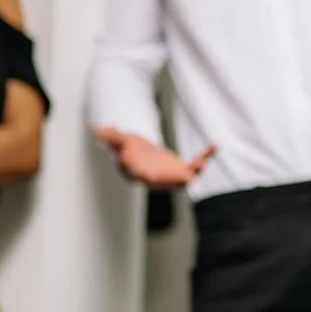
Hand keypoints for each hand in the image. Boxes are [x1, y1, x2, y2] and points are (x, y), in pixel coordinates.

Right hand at [93, 127, 214, 190]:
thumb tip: (97, 130)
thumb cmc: (128, 148)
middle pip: (164, 181)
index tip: (149, 172)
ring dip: (193, 170)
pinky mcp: (180, 170)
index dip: (144, 173)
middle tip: (187, 176)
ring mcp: (168, 176)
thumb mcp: (119, 140)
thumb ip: (111, 136)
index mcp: (135, 171)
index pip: (138, 174)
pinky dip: (204, 157)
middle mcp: (153, 177)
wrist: (140, 153)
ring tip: (202, 162)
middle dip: (174, 179)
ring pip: (182, 177)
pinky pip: (194, 166)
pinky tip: (213, 147)